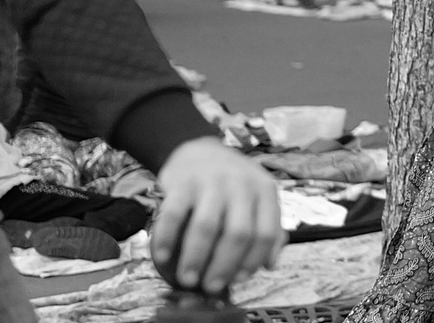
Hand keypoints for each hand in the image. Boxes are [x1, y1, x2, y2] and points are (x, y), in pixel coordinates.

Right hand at [153, 137, 284, 295]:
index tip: (238, 280)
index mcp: (264, 190)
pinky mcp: (182, 182)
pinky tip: (162, 257)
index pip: (265, 233)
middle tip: (210, 286)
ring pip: (207, 226)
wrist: (197, 148)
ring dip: (196, 258)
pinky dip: (166, 239)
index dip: (253, 261)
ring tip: (188, 279)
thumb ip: (268, 227)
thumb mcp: (258, 196)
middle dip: (224, 266)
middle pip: (238, 233)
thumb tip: (270, 264)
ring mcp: (211, 181)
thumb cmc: (231, 182)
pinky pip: (173, 215)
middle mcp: (241, 184)